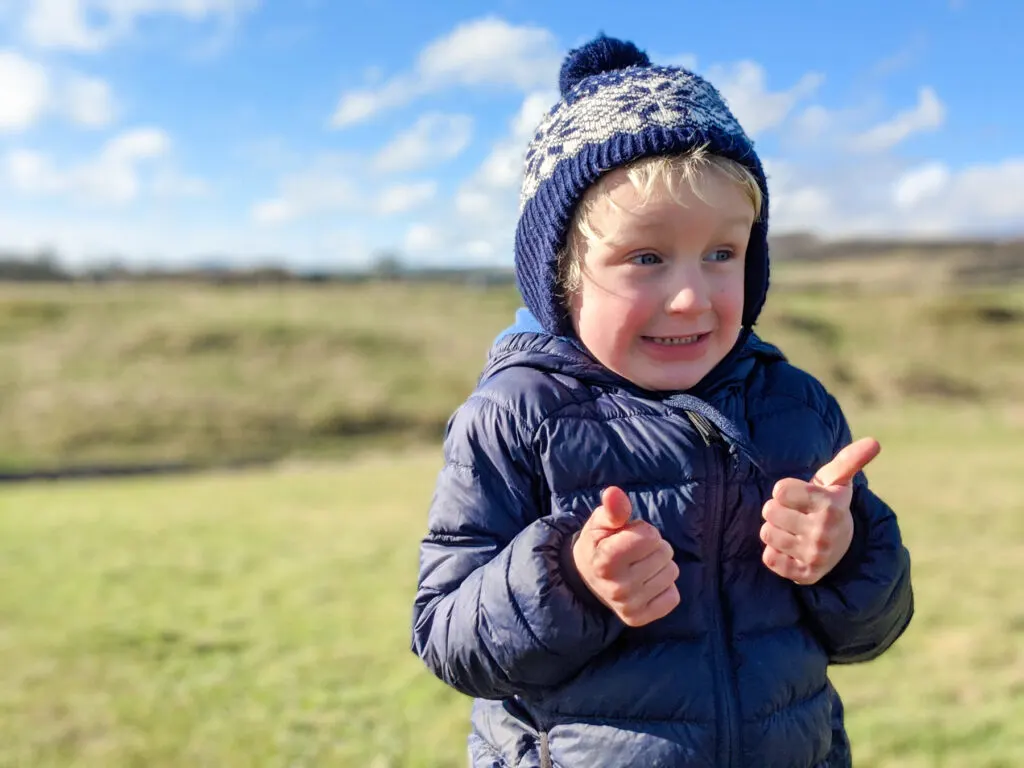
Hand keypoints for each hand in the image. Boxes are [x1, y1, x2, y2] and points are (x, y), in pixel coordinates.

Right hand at [572, 486, 679, 626]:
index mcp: (605, 561)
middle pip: (664, 552)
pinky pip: (673, 596)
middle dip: (652, 546)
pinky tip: (645, 584)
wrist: (585, 580)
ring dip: (659, 564)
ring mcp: (629, 606)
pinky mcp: (639, 619)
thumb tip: (615, 493)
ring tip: (639, 566)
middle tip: (633, 551)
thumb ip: (612, 508)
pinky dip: (663, 586)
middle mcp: (617, 587)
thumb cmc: (597, 544)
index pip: (649, 536)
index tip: (627, 535)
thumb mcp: (600, 523)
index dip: (642, 530)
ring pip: (671, 572)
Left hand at [760, 437, 880, 584]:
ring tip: (793, 529)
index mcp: (831, 505)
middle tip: (796, 513)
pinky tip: (791, 549)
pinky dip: (775, 553)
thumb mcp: (837, 479)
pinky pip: (769, 558)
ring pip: (766, 534)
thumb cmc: (830, 502)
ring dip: (775, 530)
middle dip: (777, 509)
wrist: (841, 544)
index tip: (799, 495)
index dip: (785, 491)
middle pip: (769, 511)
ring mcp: (815, 556)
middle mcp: (824, 532)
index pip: (779, 490)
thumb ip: (850, 459)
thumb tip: (874, 442)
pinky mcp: (804, 575)